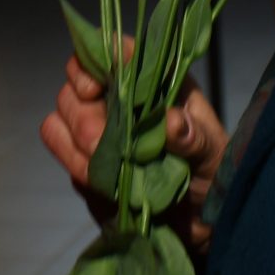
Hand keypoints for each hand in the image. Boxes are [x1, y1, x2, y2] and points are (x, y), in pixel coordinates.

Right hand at [39, 53, 227, 253]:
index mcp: (155, 83)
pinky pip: (59, 148)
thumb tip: (173, 122)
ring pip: (60, 118)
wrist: (200, 221)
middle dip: (83, 120)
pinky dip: (72, 163)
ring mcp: (97, 127)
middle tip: (99, 147)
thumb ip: (197, 139)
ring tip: (101, 173)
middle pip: (75, 88)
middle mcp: (121, 99)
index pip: (114, 53)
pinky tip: (98, 183)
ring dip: (74, 146)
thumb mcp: (215, 156)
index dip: (94, 62)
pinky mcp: (82, 156)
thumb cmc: (214, 176)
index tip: (93, 88)